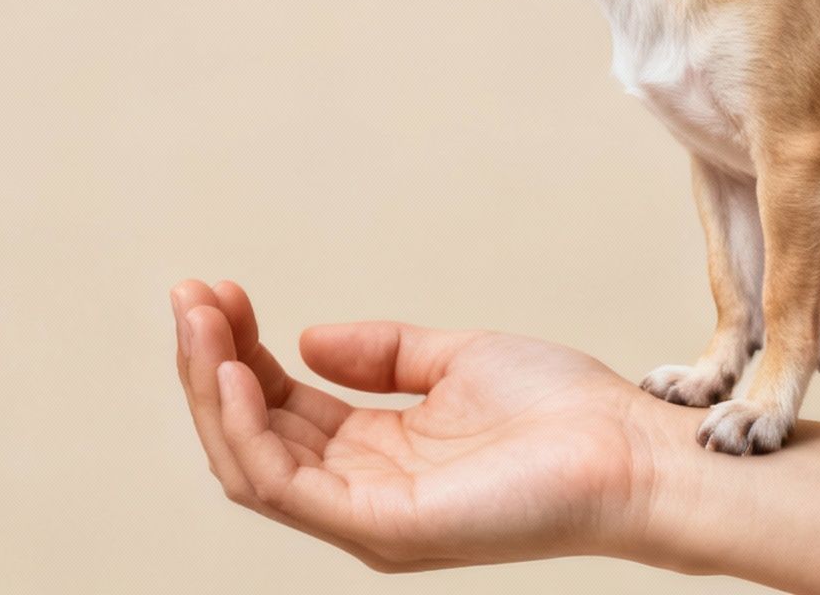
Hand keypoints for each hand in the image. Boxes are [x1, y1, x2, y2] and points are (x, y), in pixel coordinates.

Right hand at [170, 279, 657, 570]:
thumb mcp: (458, 359)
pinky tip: (231, 369)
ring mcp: (367, 517)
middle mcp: (361, 494)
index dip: (238, 350)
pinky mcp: (382, 527)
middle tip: (188, 295)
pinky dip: (246, 428)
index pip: (280, 409)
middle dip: (208, 362)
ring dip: (210, 387)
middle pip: (252, 434)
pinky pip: (284, 485)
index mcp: (378, 456)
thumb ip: (382, 354)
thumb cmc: (564, 412)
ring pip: (250, 461)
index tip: (215, 291)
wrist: (630, 450)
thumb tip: (305, 339)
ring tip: (199, 320)